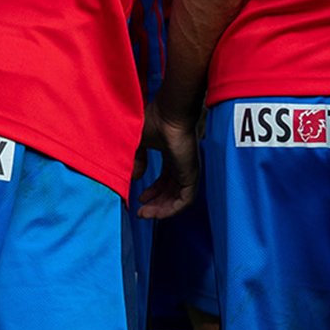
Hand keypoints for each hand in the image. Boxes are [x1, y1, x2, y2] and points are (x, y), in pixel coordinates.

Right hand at [136, 104, 199, 219]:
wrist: (170, 114)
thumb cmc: (155, 121)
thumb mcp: (140, 143)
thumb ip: (138, 160)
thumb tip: (136, 177)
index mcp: (172, 155)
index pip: (165, 180)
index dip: (153, 191)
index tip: (140, 198)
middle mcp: (181, 164)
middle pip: (171, 192)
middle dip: (156, 203)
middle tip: (142, 211)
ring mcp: (188, 170)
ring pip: (178, 199)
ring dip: (161, 210)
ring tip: (145, 214)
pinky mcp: (192, 176)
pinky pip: (184, 201)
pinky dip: (171, 210)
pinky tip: (156, 213)